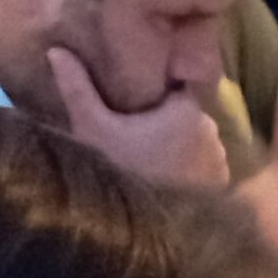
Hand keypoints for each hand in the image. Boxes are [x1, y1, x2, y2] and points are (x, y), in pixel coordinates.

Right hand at [48, 46, 227, 188]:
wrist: (145, 227)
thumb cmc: (117, 168)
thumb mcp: (91, 126)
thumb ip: (77, 88)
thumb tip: (56, 50)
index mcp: (186, 108)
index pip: (177, 87)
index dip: (158, 93)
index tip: (138, 102)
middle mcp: (212, 129)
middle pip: (187, 115)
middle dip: (169, 120)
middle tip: (139, 133)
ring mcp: (221, 159)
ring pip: (198, 141)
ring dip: (182, 146)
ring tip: (153, 158)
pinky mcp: (221, 185)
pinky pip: (206, 167)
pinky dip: (192, 169)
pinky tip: (170, 178)